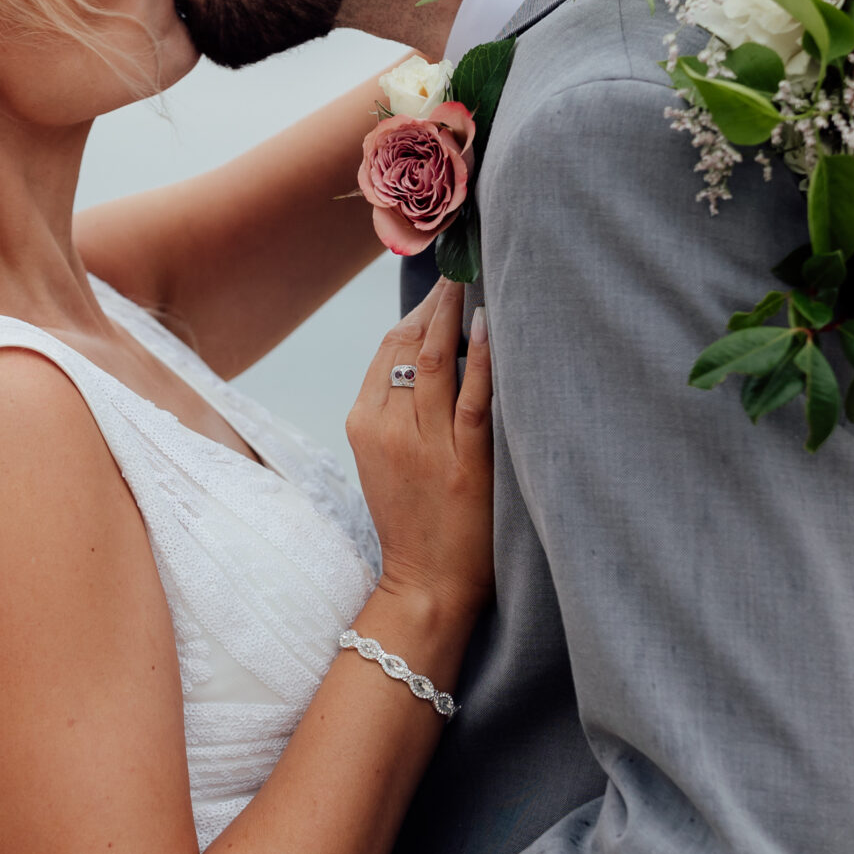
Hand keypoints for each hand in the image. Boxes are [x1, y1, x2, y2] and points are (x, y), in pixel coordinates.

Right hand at [346, 281, 494, 627]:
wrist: (427, 583)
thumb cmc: (414, 521)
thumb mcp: (384, 461)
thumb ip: (397, 414)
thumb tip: (429, 356)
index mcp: (363, 425)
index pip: (387, 351)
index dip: (413, 311)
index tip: (439, 285)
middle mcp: (388, 429)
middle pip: (408, 347)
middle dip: (434, 303)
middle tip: (460, 270)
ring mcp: (425, 445)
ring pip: (435, 362)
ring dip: (454, 317)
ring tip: (473, 284)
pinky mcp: (463, 461)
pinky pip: (472, 398)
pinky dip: (480, 358)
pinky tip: (490, 328)